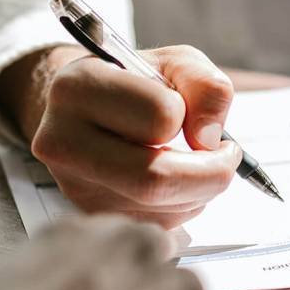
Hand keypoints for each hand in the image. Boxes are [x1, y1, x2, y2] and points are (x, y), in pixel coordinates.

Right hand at [0, 44, 242, 228]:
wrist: (89, 108)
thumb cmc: (135, 83)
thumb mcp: (176, 63)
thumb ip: (207, 86)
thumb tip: (209, 139)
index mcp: (78, 88)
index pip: (160, 117)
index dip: (191, 117)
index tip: (196, 116)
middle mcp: (62, 140)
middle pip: (154, 180)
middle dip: (210, 175)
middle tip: (227, 158)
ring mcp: (72, 186)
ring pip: (159, 209)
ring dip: (198, 192)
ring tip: (193, 163)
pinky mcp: (88, 215)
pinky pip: (155, 226)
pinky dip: (181, 207)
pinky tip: (171, 181)